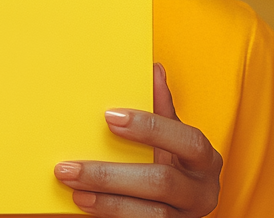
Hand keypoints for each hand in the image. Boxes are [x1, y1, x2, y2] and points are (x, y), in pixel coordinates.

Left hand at [54, 64, 221, 217]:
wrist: (178, 210)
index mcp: (204, 160)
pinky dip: (111, 216)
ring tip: (74, 189)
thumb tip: (153, 70)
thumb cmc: (173, 166)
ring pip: (151, 214)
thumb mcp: (172, 141)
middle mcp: (202, 192)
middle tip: (68, 167)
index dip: (150, 127)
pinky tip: (86, 206)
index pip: (187, 141)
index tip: (109, 116)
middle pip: (161, 182)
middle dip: (110, 174)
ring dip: (107, 201)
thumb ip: (163, 110)